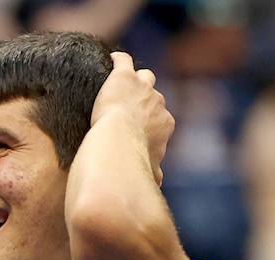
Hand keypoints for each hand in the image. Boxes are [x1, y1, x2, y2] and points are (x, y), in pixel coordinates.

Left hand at [90, 51, 174, 184]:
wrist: (116, 142)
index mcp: (165, 124)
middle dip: (145, 99)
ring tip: (123, 81)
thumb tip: (158, 183)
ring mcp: (141, 87)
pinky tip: (109, 61)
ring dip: (136, 78)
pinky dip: (117, 60)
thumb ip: (153, 173)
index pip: (161, 117)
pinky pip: (123, 60)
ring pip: (144, 75)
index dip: (150, 120)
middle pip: (154, 95)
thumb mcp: (147, 170)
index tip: (139, 125)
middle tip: (129, 105)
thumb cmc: (130, 160)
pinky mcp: (123, 76)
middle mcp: (158, 102)